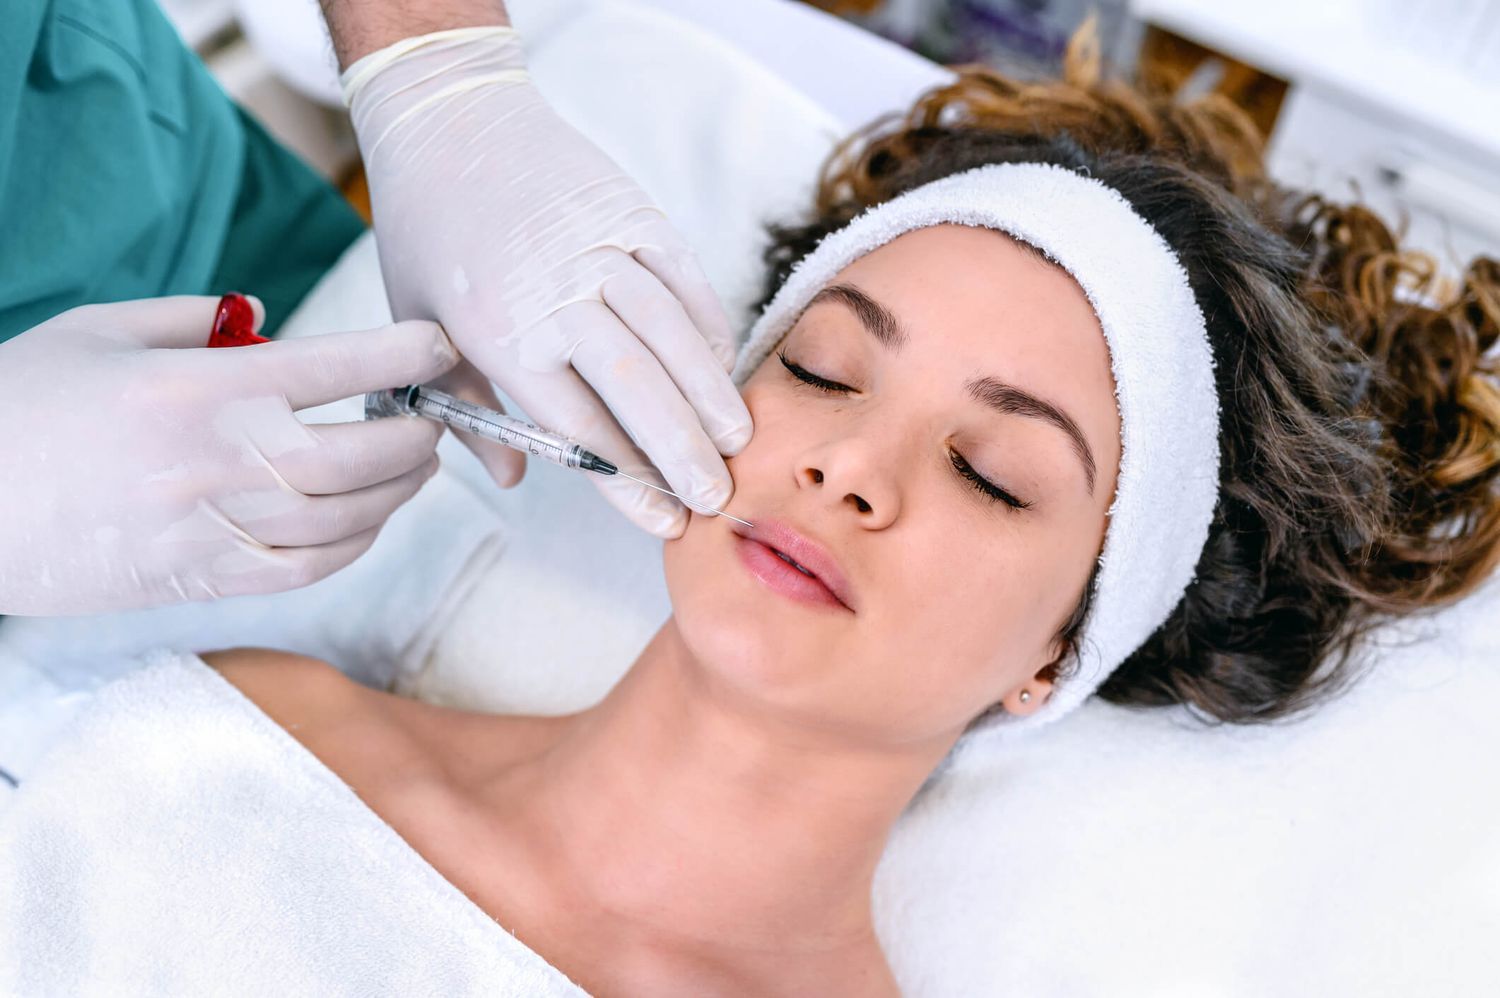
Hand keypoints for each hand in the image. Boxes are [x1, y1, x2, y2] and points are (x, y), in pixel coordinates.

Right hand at [0, 296, 458, 614]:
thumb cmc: (19, 405)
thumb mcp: (98, 331)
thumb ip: (192, 318)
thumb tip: (265, 317)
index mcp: (193, 391)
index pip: (331, 369)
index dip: (400, 354)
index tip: (438, 345)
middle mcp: (213, 464)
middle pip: (355, 457)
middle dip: (414, 436)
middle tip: (432, 418)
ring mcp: (210, 531)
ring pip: (344, 520)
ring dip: (396, 492)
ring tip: (415, 467)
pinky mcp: (200, 581)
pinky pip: (306, 570)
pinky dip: (354, 545)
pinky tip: (368, 520)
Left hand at [343, 26, 752, 537]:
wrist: (446, 114)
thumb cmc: (427, 230)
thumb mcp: (419, 327)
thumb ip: (465, 409)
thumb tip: (514, 481)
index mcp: (499, 333)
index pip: (577, 426)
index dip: (626, 480)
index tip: (663, 521)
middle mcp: (555, 294)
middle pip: (636, 388)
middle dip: (683, 451)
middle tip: (717, 497)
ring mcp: (601, 248)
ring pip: (671, 334)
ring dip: (710, 394)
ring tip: (738, 443)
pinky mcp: (633, 210)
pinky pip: (684, 278)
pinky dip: (709, 326)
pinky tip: (724, 368)